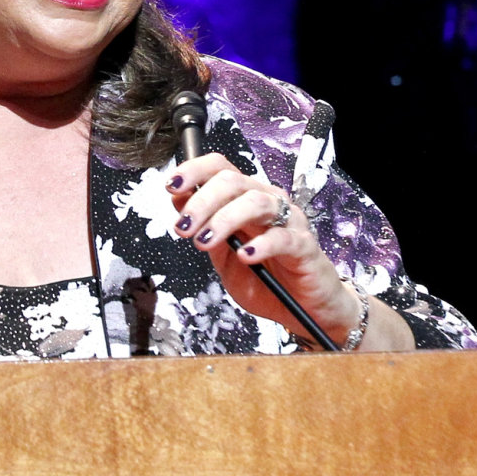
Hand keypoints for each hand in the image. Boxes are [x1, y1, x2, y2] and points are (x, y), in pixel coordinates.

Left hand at [166, 154, 362, 346]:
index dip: (195, 171)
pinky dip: (261, 245)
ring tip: (205, 242)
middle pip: (233, 182)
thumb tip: (177, 198)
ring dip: (224, 219)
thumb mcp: (221, 254)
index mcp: (244, 199)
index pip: (220, 168)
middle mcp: (267, 202)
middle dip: (202, 201)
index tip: (172, 185)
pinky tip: (245, 255)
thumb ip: (203, 227)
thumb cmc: (263, 278)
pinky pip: (283, 238)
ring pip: (256, 202)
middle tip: (184, 227)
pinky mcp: (304, 246)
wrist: (300, 307)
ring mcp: (288, 221)